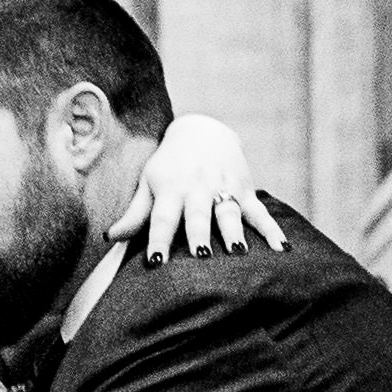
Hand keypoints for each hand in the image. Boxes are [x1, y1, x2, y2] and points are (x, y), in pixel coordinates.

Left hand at [127, 112, 287, 256]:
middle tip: (202, 256)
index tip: (155, 261)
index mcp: (170, 189)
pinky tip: (282, 248)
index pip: (162, 217)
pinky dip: (271, 229)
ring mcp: (223, 188)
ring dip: (234, 231)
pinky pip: (259, 212)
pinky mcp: (245, 189)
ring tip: (239, 252)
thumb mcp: (149, 182)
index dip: (158, 238)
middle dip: (200, 234)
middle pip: (198, 214)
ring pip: (229, 211)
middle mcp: (197, 188)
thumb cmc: (170, 165)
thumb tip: (110, 237)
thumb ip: (135, 213)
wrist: (203, 130)